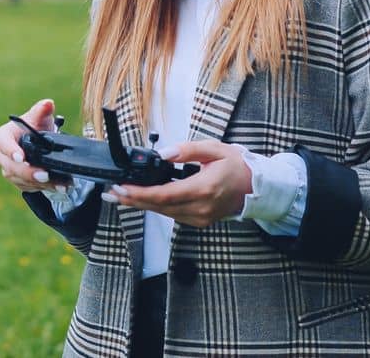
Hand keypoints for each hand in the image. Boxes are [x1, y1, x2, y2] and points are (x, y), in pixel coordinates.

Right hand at [0, 98, 68, 193]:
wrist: (40, 143)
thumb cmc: (36, 127)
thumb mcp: (40, 117)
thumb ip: (42, 110)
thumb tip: (48, 103)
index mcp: (4, 136)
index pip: (3, 143)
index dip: (10, 150)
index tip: (21, 157)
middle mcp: (3, 156)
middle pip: (11, 167)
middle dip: (28, 173)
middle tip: (44, 175)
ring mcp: (10, 171)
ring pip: (22, 180)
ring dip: (42, 183)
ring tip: (60, 183)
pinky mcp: (20, 182)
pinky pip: (31, 187)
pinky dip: (47, 188)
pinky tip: (61, 186)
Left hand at [104, 140, 251, 226]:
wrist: (257, 187)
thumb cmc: (237, 166)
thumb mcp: (214, 149)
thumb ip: (187, 150)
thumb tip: (163, 154)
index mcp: (204, 189)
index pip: (164, 195)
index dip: (139, 194)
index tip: (121, 189)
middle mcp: (201, 207)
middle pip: (159, 207)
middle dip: (133, 200)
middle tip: (111, 193)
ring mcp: (201, 217)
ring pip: (164, 213)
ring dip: (142, 204)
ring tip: (121, 195)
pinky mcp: (200, 220)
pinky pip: (173, 215)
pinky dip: (157, 206)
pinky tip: (143, 198)